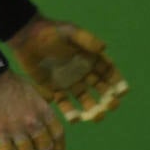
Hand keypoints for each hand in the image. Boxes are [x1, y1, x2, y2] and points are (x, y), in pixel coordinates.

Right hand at [0, 72, 65, 149]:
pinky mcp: (1, 134)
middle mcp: (34, 123)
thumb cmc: (10, 82)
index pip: (58, 134)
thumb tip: (46, 112)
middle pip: (45, 149)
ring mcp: (18, 130)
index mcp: (44, 111)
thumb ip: (41, 103)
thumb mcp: (34, 89)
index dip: (59, 149)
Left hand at [9, 19, 127, 122]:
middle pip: (100, 89)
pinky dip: (70, 112)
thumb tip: (104, 47)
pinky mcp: (55, 88)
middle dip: (108, 99)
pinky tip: (75, 119)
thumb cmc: (51, 31)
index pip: (108, 72)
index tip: (122, 91)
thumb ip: (86, 39)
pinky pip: (64, 103)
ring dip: (92, 109)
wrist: (27, 36)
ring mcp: (70, 82)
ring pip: (85, 99)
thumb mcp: (70, 32)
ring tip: (96, 117)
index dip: (117, 82)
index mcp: (91, 59)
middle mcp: (83, 73)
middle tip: (111, 106)